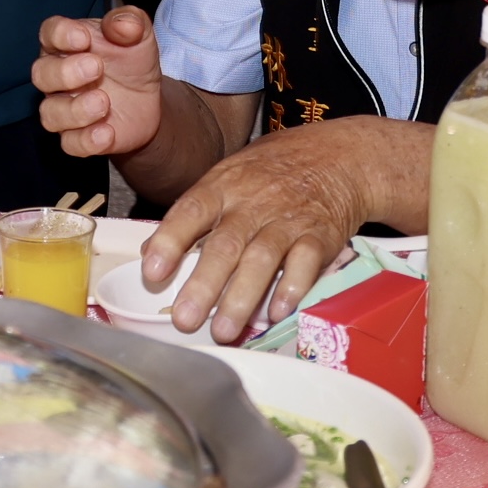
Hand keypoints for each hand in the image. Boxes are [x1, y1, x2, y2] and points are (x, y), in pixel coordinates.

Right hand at [35, 4, 168, 158]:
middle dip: (65, 72)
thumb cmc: (132, 62)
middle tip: (96, 67)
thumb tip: (123, 24)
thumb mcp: (140, 36)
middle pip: (41, 74)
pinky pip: (70, 144)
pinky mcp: (77, 137)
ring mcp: (64, 108)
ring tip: (104, 102)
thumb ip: (131, 22)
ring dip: (75, 110)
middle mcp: (58, 76)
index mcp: (67, 44)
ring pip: (50, 114)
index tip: (83, 37)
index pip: (50, 33)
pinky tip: (107, 132)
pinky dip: (86, 140)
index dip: (61, 35)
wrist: (149, 102)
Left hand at [139, 120, 394, 342]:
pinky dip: (291, 287)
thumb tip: (150, 251)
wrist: (336, 156)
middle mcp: (253, 203)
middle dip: (204, 284)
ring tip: (224, 330)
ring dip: (242, 297)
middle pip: (225, 244)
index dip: (170, 241)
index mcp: (223, 187)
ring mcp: (288, 219)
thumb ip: (192, 215)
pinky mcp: (320, 235)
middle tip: (185, 320)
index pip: (191, 211)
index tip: (152, 272)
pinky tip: (276, 312)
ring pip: (262, 258)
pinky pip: (306, 263)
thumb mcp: (226, 178)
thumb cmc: (270, 173)